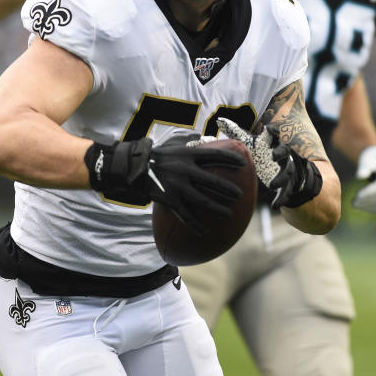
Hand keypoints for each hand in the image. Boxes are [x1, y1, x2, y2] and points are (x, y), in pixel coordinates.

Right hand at [85, 136, 244, 235]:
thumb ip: (189, 148)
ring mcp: (177, 186)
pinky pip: (185, 215)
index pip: (214, 155)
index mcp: (187, 154)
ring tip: (229, 214)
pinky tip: (205, 232)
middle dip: (228, 189)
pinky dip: (196, 224)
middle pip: (212, 180)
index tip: (243, 164)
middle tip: (240, 195)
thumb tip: (205, 143)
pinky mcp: (169, 200)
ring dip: (218, 208)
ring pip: (202, 200)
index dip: (230, 159)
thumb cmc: (155, 157)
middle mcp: (184, 169)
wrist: (132, 168)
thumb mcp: (173, 147)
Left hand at [216, 118, 321, 209]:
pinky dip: (282, 198)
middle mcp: (283, 155)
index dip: (273, 131)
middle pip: (285, 151)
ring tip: (272, 184)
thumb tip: (220, 120)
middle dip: (281, 152)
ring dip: (281, 178)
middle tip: (273, 156)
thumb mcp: (251, 142)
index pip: (275, 134)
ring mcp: (287, 170)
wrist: (283, 170)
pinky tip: (275, 205)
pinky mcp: (288, 184)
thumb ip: (236, 133)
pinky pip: (287, 192)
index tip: (268, 128)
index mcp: (273, 143)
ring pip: (288, 172)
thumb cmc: (263, 152)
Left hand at [351, 145, 375, 213]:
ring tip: (355, 205)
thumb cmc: (370, 160)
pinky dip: (373, 209)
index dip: (371, 191)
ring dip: (370, 206)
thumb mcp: (367, 159)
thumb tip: (359, 176)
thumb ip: (364, 167)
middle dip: (369, 200)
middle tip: (353, 203)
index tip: (357, 195)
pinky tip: (361, 207)